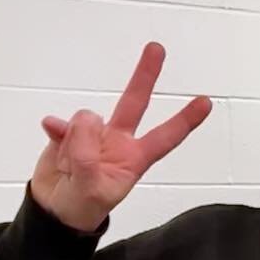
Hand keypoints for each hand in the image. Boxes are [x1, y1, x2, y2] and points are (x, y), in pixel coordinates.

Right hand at [32, 42, 211, 233]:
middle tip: (157, 48)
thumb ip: (89, 156)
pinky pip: (62, 123)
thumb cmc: (83, 207)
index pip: (165, 136)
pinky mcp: (68, 132)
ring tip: (71, 165)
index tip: (206, 102)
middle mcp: (118, 141)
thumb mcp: (92, 190)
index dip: (185, 120)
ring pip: (87, 118)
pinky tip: (52, 138)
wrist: (53, 210)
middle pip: (134, 103)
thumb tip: (85, 120)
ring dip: (76, 137)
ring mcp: (92, 135)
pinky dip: (57, 131)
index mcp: (134, 158)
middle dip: (145, 75)